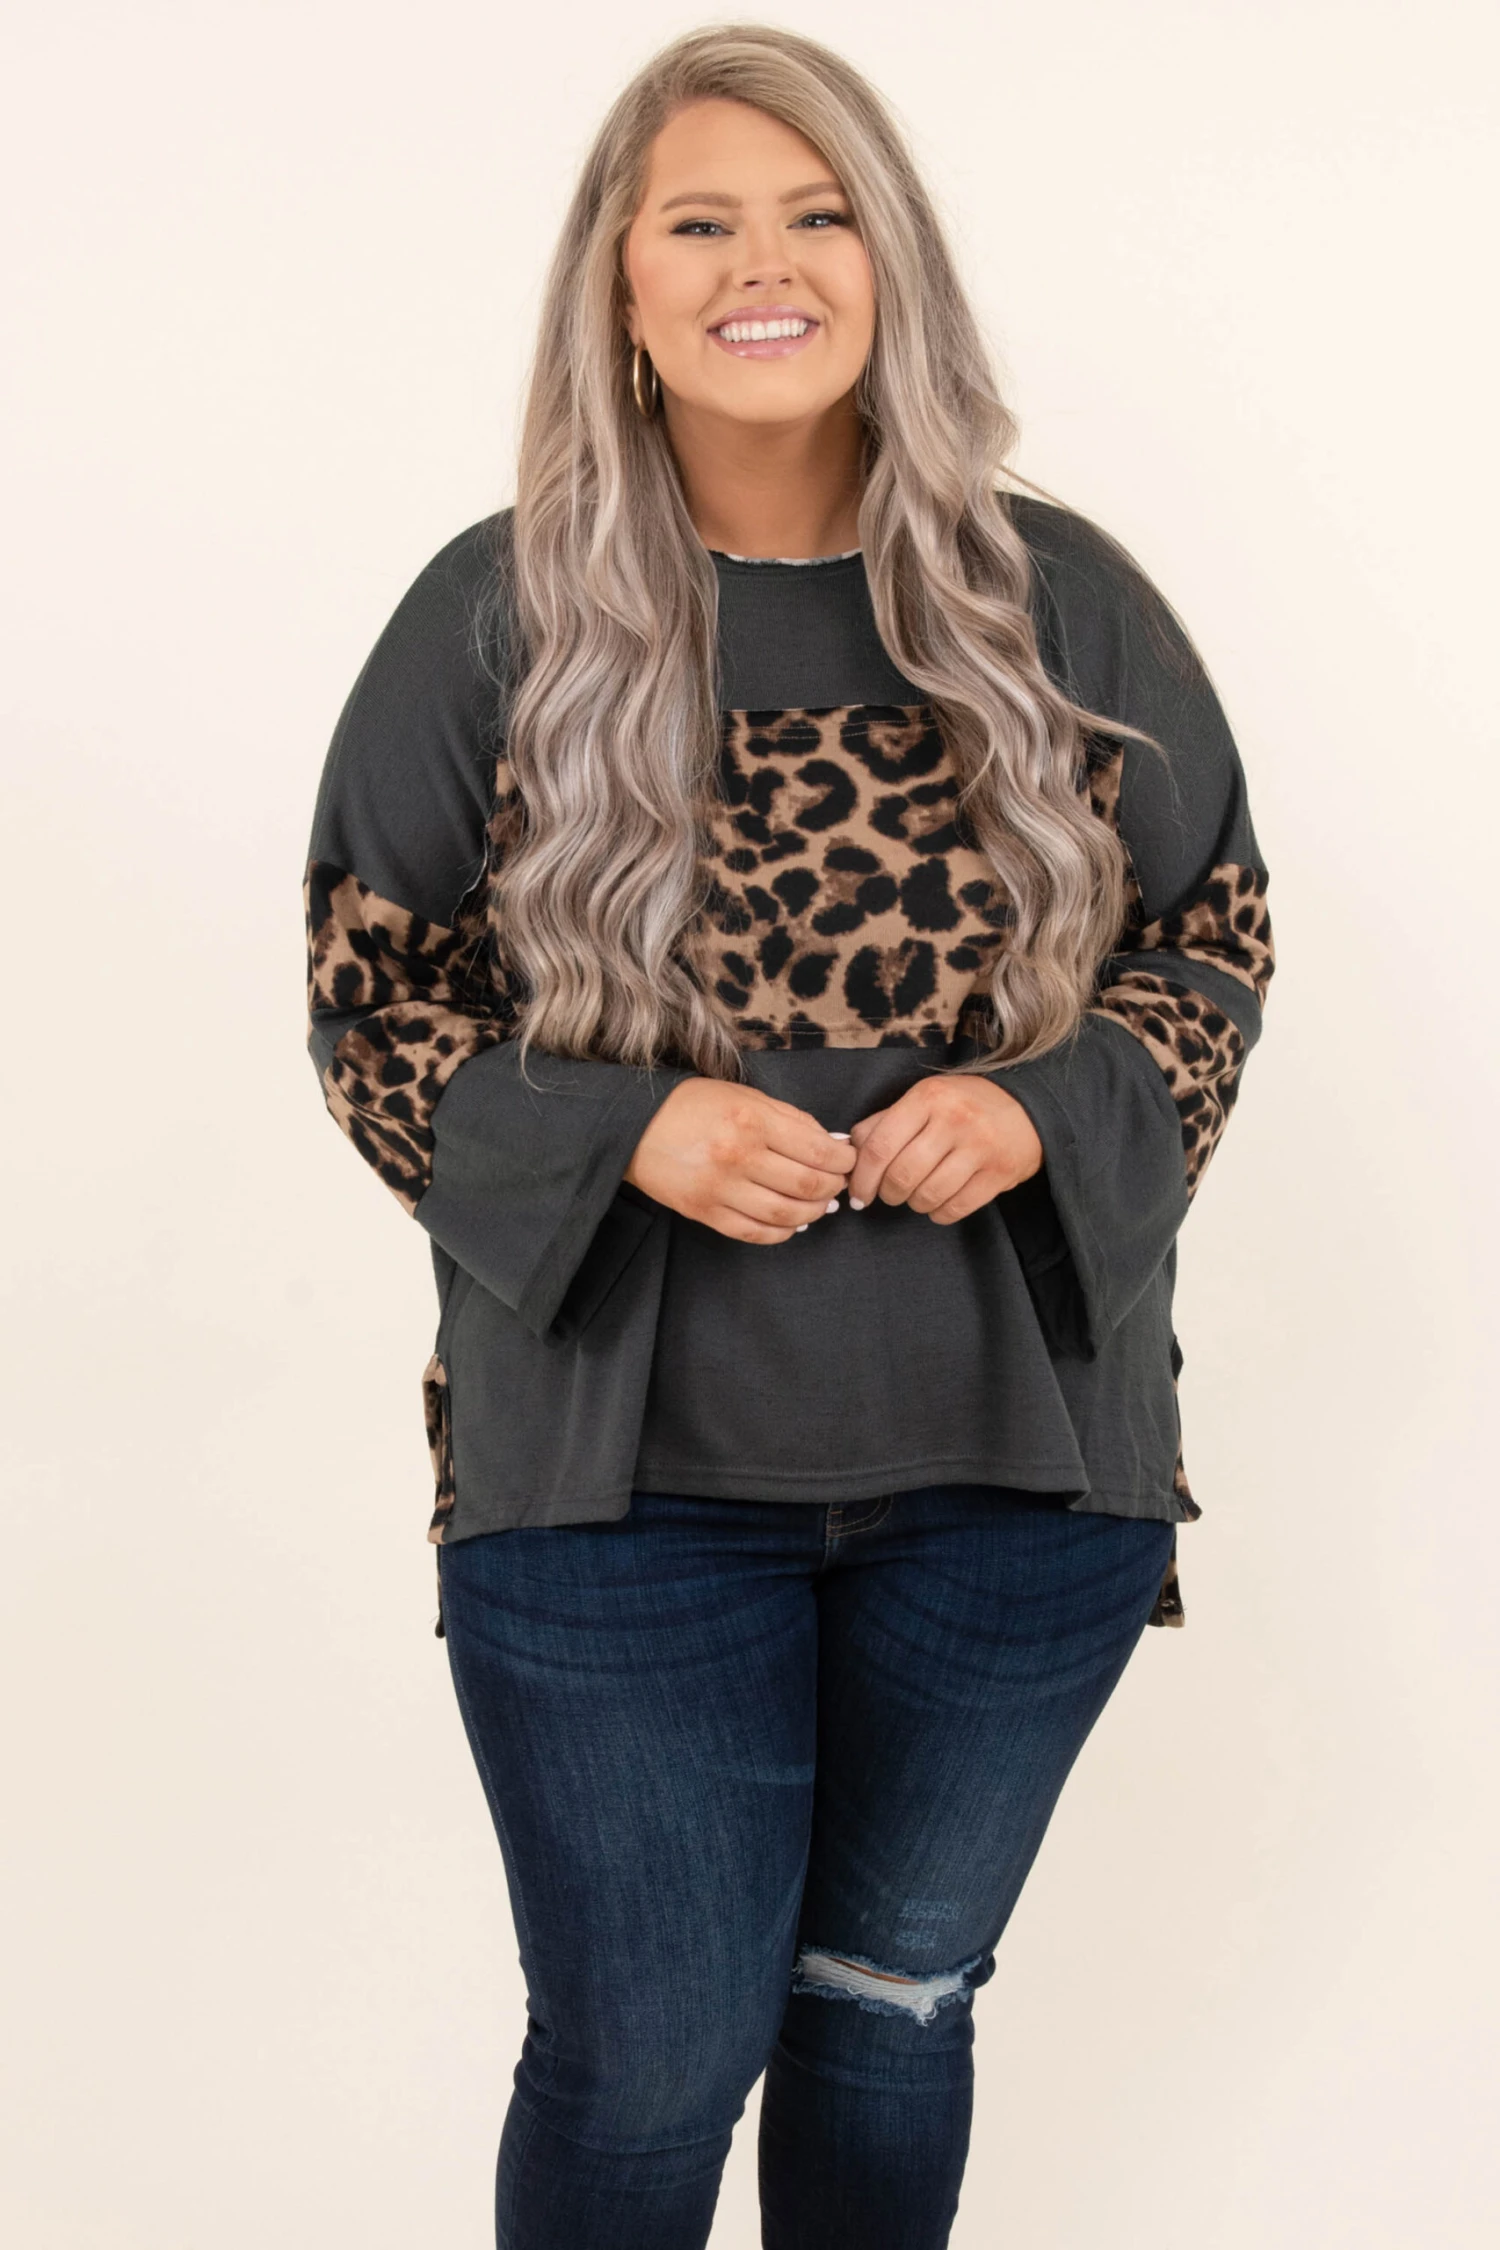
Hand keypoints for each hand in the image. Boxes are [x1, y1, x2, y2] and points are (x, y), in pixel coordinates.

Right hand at [623, 1078, 856, 1243]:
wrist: (636, 1126)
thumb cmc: (694, 1105)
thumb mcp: (745, 1096)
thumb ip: (791, 1119)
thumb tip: (832, 1143)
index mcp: (753, 1121)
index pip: (818, 1151)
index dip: (843, 1160)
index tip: (848, 1160)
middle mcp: (739, 1157)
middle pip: (807, 1186)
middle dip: (833, 1187)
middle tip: (838, 1184)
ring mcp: (721, 1189)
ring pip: (786, 1215)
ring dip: (813, 1213)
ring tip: (820, 1205)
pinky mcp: (705, 1213)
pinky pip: (755, 1233)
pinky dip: (782, 1233)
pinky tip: (793, 1223)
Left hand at [844, 1077, 1043, 1223]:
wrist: (1028, 1106)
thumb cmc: (965, 1104)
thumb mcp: (925, 1098)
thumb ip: (885, 1121)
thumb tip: (849, 1151)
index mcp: (928, 1097)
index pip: (881, 1146)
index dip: (862, 1178)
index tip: (858, 1194)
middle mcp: (954, 1120)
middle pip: (901, 1175)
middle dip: (887, 1194)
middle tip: (890, 1194)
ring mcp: (980, 1148)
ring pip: (927, 1195)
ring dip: (914, 1204)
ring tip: (917, 1195)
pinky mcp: (999, 1173)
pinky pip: (955, 1208)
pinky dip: (939, 1214)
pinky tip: (938, 1203)